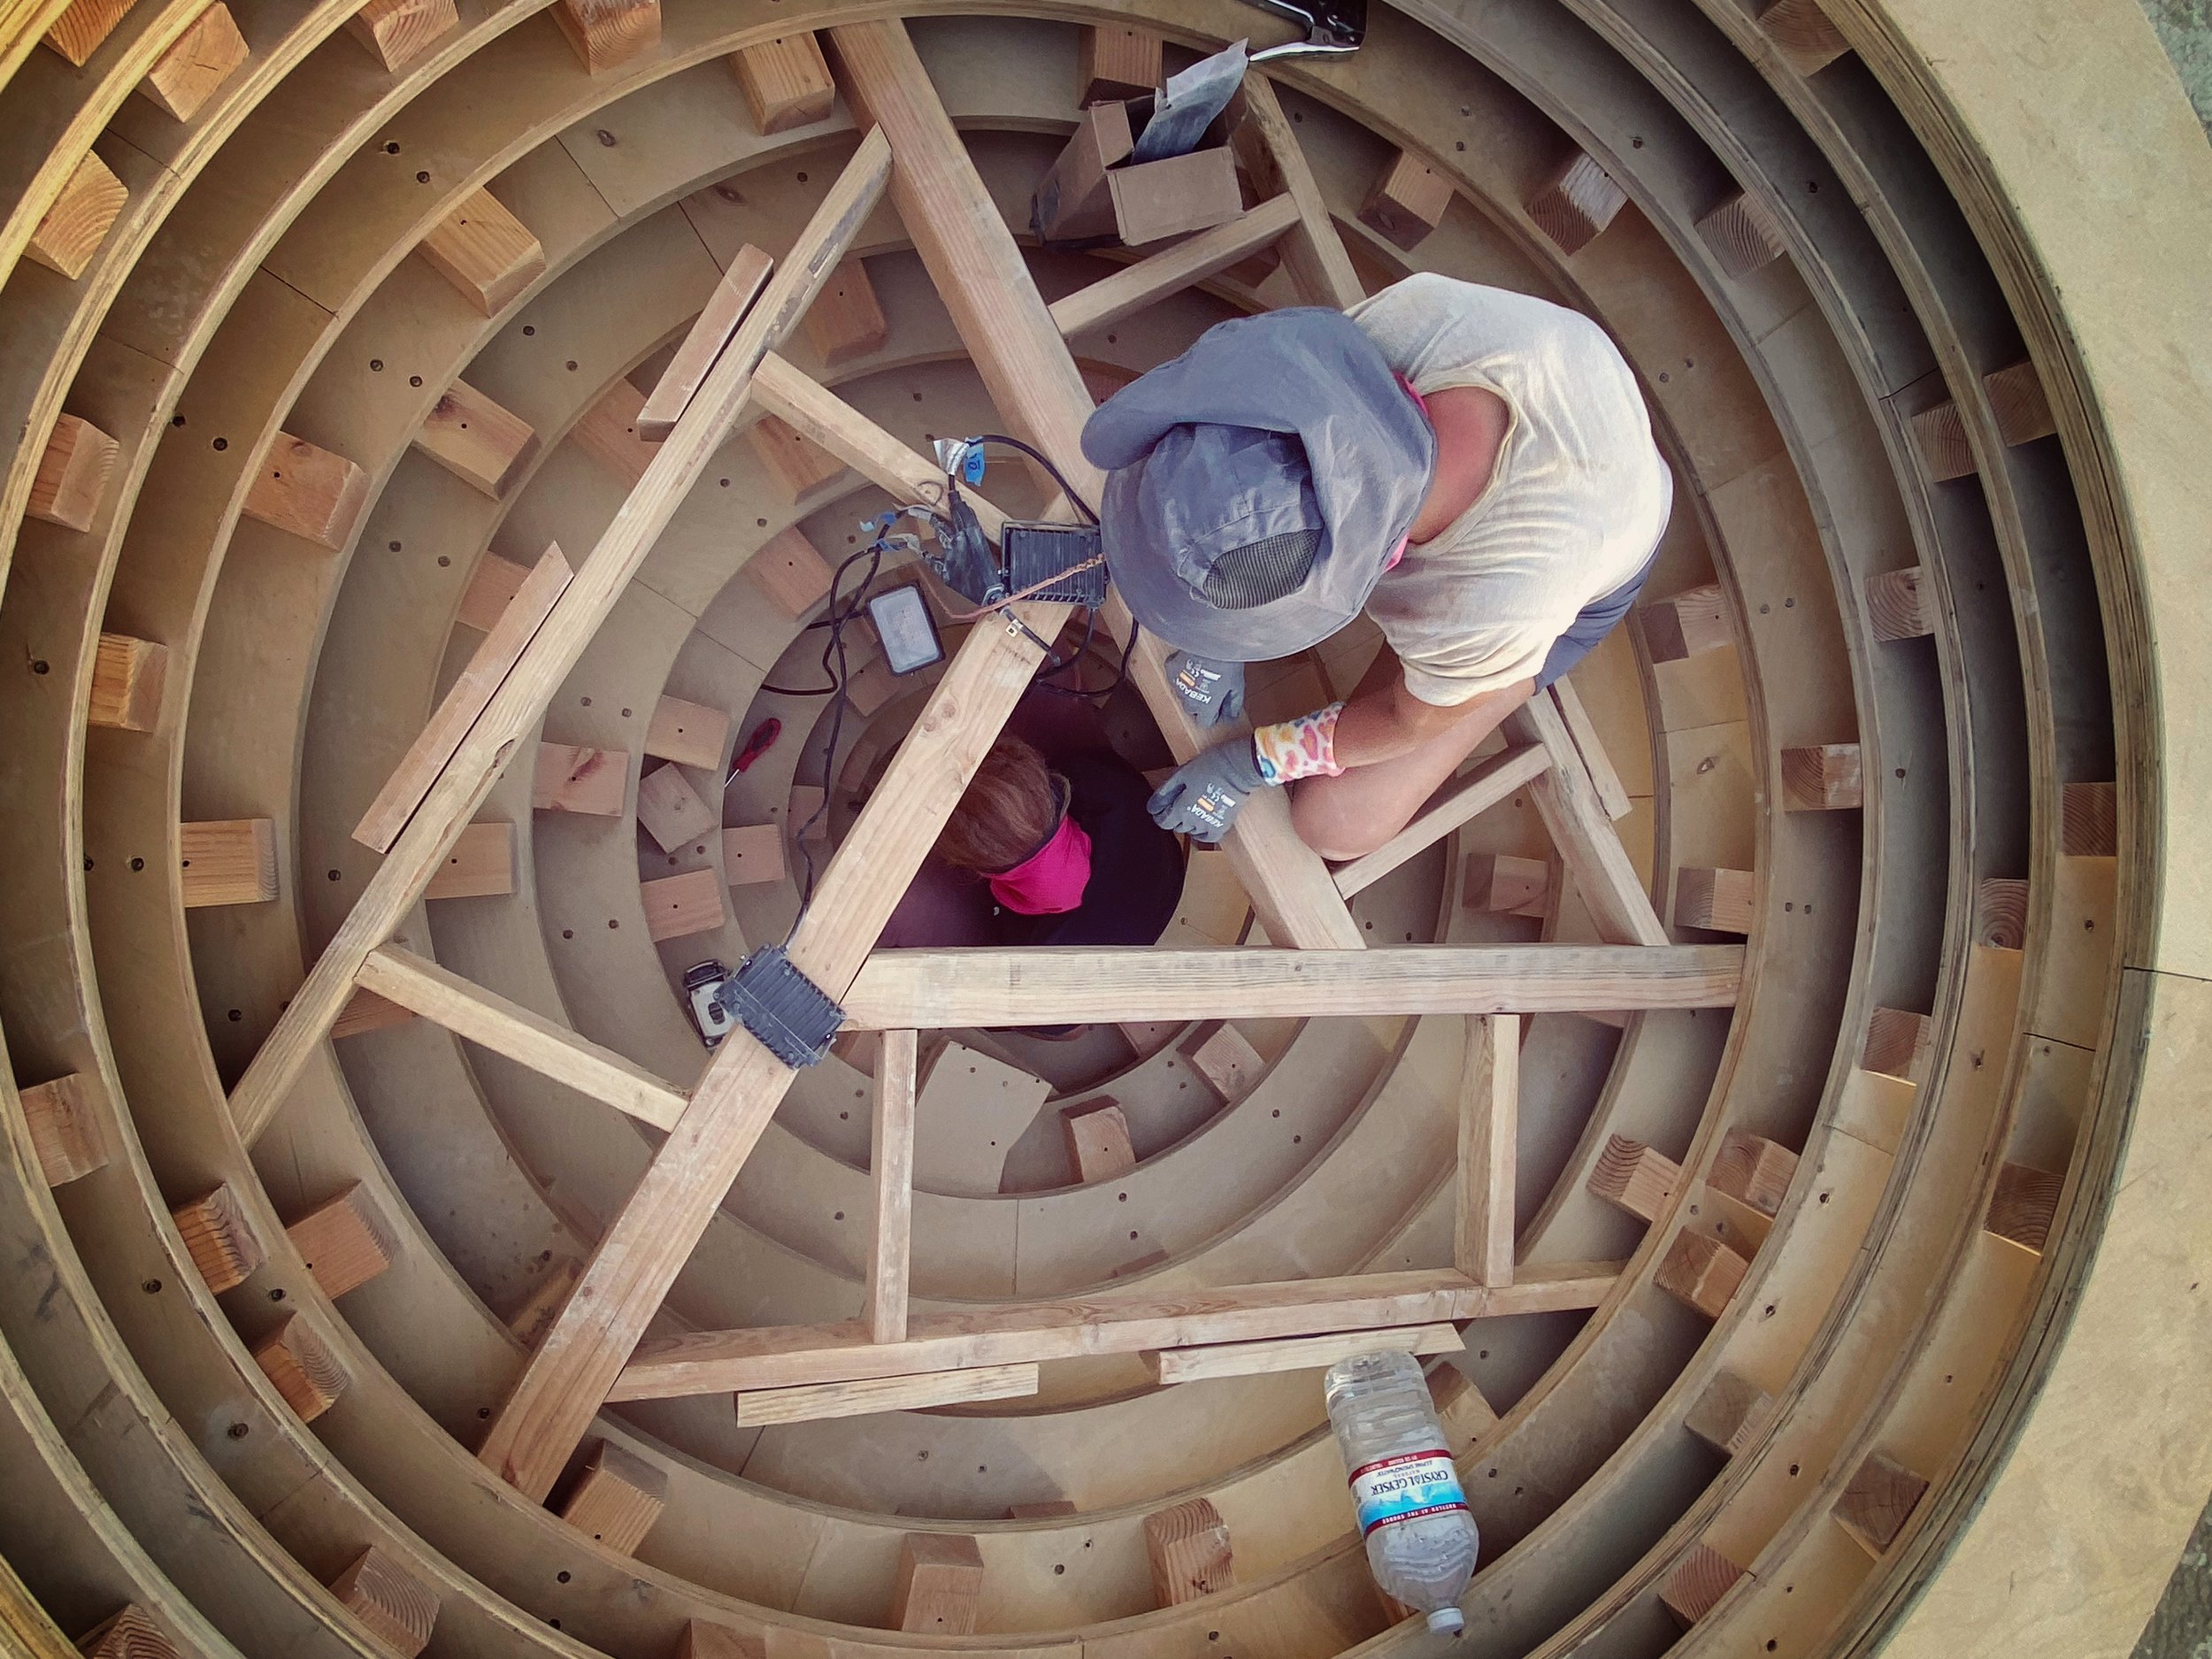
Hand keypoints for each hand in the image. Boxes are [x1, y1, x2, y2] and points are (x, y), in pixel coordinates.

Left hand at [1147, 738, 1268, 841]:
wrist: (1239, 768)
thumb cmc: (1210, 767)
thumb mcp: (1182, 774)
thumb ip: (1165, 792)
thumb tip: (1152, 806)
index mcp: (1182, 809)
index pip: (1163, 822)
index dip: (1159, 815)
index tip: (1161, 808)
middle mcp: (1194, 822)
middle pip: (1177, 826)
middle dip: (1175, 816)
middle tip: (1180, 802)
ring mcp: (1210, 826)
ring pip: (1191, 831)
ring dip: (1189, 823)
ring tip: (1193, 808)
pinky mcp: (1223, 826)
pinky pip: (1207, 837)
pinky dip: (1202, 832)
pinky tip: (1203, 822)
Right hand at [1167, 651, 1244, 726]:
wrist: (1212, 640)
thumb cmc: (1226, 662)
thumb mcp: (1237, 685)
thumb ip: (1234, 703)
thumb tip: (1232, 715)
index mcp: (1206, 706)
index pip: (1205, 722)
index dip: (1212, 715)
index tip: (1216, 707)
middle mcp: (1188, 700)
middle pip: (1192, 709)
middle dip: (1200, 702)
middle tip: (1210, 688)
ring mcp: (1177, 685)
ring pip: (1182, 693)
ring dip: (1190, 688)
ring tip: (1202, 674)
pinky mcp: (1170, 670)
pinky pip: (1175, 676)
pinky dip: (1181, 672)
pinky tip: (1191, 664)